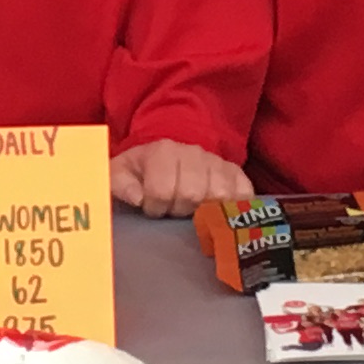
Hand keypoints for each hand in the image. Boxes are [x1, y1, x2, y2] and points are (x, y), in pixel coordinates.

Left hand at [111, 139, 250, 216]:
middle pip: (193, 194)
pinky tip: (220, 212)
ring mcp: (218, 162)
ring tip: (193, 211)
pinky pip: (244, 194)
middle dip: (179, 210)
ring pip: (220, 196)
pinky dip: (235, 207)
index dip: (155, 207)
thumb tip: (136, 197)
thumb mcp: (121, 173)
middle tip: (173, 211)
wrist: (167, 156)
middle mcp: (194, 152)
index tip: (152, 208)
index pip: (162, 190)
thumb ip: (119, 183)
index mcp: (163, 151)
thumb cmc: (142, 172)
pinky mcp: (236, 173)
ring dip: (205, 211)